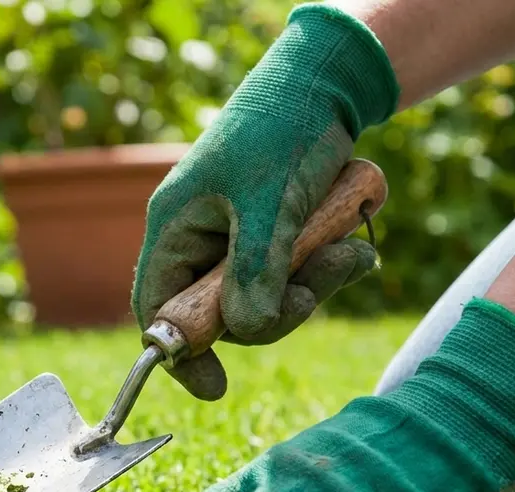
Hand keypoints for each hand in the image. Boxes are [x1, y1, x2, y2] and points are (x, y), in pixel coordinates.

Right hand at [132, 5, 396, 399]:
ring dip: (315, 285)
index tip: (215, 387)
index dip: (178, 352)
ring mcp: (240, 239)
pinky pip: (298, 275)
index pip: (158, 309)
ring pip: (270, 297)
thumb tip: (246, 330)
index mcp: (177, 228)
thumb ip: (255, 269)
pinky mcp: (279, 235)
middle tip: (317, 288)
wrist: (330, 82)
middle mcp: (202, 239)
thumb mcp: (269, 200)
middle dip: (277, 308)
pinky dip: (330, 267)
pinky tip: (356, 243)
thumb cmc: (283, 127)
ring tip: (353, 251)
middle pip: (225, 312)